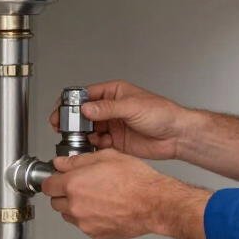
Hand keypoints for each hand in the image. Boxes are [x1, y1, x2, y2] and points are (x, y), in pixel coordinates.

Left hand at [41, 149, 209, 238]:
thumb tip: (61, 163)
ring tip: (95, 197)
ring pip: (68, 215)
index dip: (53, 180)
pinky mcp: (95, 233)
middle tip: (81, 186)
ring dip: (75, 207)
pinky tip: (104, 207)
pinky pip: (84, 225)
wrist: (154, 204)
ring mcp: (84, 222)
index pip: (47, 185)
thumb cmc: (136, 180)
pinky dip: (89, 218)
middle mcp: (75, 206)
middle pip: (55, 202)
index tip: (59, 178)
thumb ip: (78, 160)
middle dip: (64, 194)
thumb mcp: (106, 157)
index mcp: (74, 184)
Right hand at [49, 80, 188, 160]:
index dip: (72, 103)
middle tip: (63, 128)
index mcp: (114, 93)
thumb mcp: (133, 106)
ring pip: (89, 130)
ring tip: (82, 138)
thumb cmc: (162, 113)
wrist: (177, 135)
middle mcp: (111, 109)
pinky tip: (98, 145)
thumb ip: (108, 108)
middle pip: (84, 114)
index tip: (61, 112)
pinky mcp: (116, 142)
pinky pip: (98, 143)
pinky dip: (95, 145)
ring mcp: (113, 125)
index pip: (86, 95)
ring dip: (83, 135)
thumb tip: (87, 109)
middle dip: (73, 122)